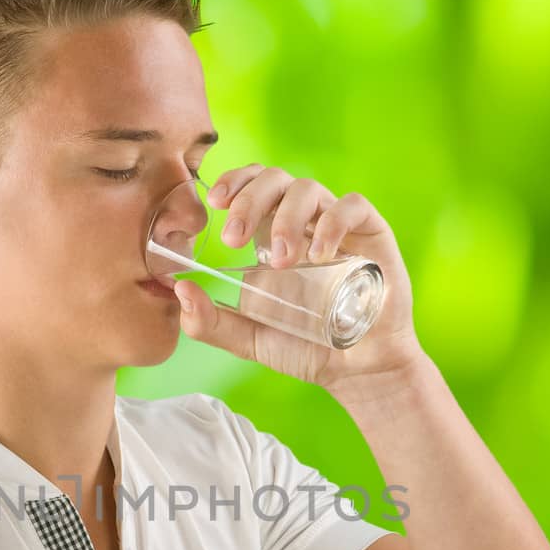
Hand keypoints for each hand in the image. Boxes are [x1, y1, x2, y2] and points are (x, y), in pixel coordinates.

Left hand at [176, 164, 423, 394]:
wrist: (356, 370)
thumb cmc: (305, 348)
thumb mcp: (248, 338)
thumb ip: (210, 321)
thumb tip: (178, 289)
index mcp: (271, 234)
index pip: (251, 185)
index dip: (234, 182)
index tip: (215, 204)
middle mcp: (303, 222)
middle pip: (275, 179)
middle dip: (249, 200)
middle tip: (234, 239)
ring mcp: (338, 225)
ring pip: (308, 189)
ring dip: (286, 218)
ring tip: (280, 261)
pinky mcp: (371, 234)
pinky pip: (352, 206)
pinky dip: (332, 222)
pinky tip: (319, 255)